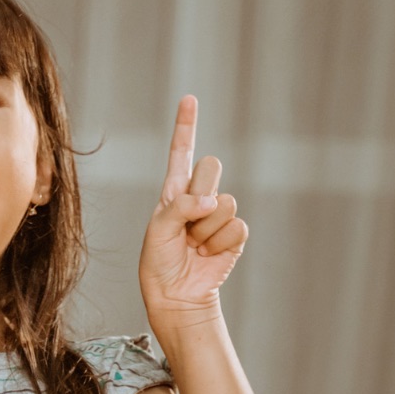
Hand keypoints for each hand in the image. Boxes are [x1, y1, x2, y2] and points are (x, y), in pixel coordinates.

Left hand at [139, 95, 247, 328]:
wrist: (176, 294)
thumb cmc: (159, 261)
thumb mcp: (158, 231)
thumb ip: (180, 208)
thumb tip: (212, 202)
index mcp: (173, 191)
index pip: (181, 152)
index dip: (186, 125)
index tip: (189, 99)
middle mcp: (197, 197)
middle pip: (210, 166)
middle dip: (198, 191)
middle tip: (187, 221)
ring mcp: (217, 215)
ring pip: (224, 201)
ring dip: (205, 228)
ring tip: (193, 245)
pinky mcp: (234, 234)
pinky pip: (236, 226)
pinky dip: (220, 243)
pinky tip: (207, 254)